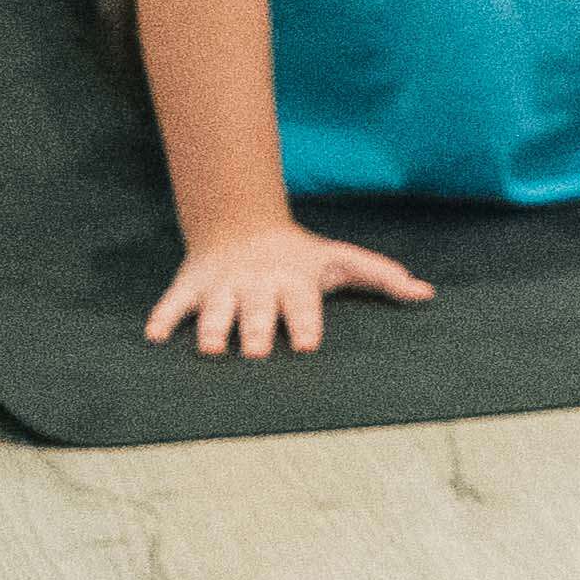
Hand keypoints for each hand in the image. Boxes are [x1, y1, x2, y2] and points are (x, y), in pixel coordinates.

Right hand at [143, 219, 432, 356]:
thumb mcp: (342, 262)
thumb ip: (382, 277)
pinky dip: (163, 317)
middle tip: (255, 352)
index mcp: (295, 280)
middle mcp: (258, 283)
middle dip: (256, 329)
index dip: (305, 324)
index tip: (307, 345)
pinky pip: (174, 302)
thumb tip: (426, 293)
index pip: (303, 304)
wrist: (244, 227)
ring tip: (211, 349)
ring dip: (212, 327)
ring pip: (216, 308)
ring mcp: (223, 285)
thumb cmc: (301, 257)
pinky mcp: (191, 285)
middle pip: (257, 309)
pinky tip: (154, 336)